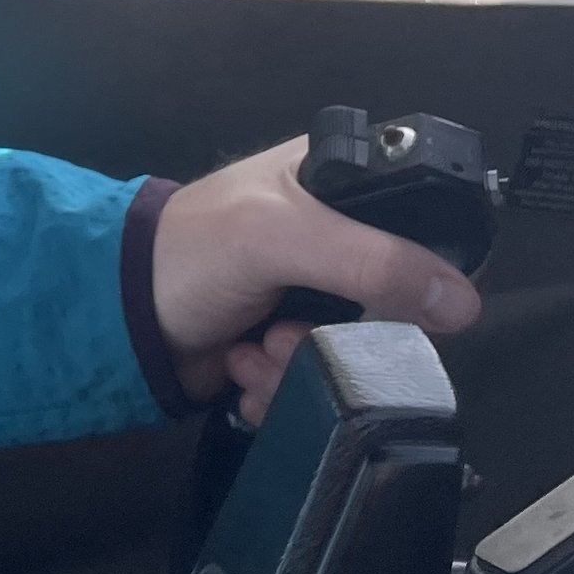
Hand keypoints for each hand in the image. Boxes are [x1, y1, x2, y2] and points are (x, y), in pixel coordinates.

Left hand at [150, 137, 480, 417]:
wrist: (113, 314)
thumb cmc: (191, 250)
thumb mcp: (283, 238)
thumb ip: (372, 261)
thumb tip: (460, 301)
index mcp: (336, 185)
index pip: (417, 223)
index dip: (416, 273)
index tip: (384, 306)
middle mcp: (329, 237)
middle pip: (389, 305)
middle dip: (339, 335)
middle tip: (291, 331)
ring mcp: (305, 295)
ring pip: (350, 352)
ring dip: (299, 366)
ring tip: (255, 351)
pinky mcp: (281, 344)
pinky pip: (313, 381)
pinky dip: (278, 389)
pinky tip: (243, 370)